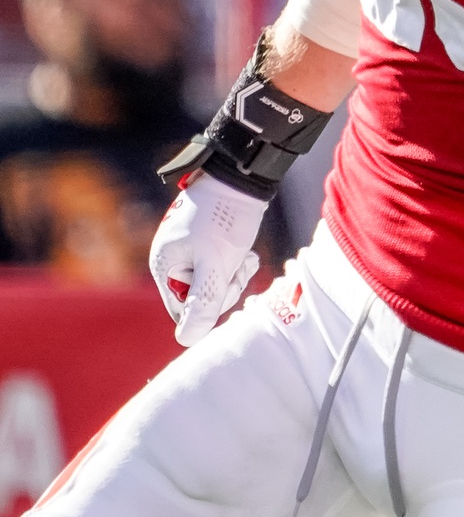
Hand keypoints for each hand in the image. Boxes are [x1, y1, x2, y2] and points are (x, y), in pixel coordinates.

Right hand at [148, 172, 266, 344]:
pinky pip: (222, 264)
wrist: (242, 176)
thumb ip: (202, 303)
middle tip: (238, 264)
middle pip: (200, 296)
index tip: (227, 283)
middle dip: (225, 285)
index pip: (184, 310)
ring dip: (234, 272)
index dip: (209, 305)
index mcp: (164, 265)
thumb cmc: (225, 218)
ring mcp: (190, 248)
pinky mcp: (208, 240)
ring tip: (243, 254)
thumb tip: (186, 340)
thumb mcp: (215, 265)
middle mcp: (172, 258)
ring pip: (215, 280)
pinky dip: (236, 260)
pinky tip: (245, 249)